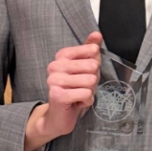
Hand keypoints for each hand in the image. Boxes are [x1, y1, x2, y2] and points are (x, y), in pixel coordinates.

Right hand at [24, 32, 102, 150]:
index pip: (91, 50)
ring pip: (90, 80)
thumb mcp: (85, 68)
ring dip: (90, 91)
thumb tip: (97, 34)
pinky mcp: (58, 95)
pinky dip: (87, 100)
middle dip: (93, 79)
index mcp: (61, 56)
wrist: (58, 116)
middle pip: (93, 66)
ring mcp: (54, 80)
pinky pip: (86, 94)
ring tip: (79, 94)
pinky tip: (77, 102)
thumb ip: (90, 50)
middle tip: (81, 86)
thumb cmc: (74, 89)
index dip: (94, 64)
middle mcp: (55, 66)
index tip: (84, 73)